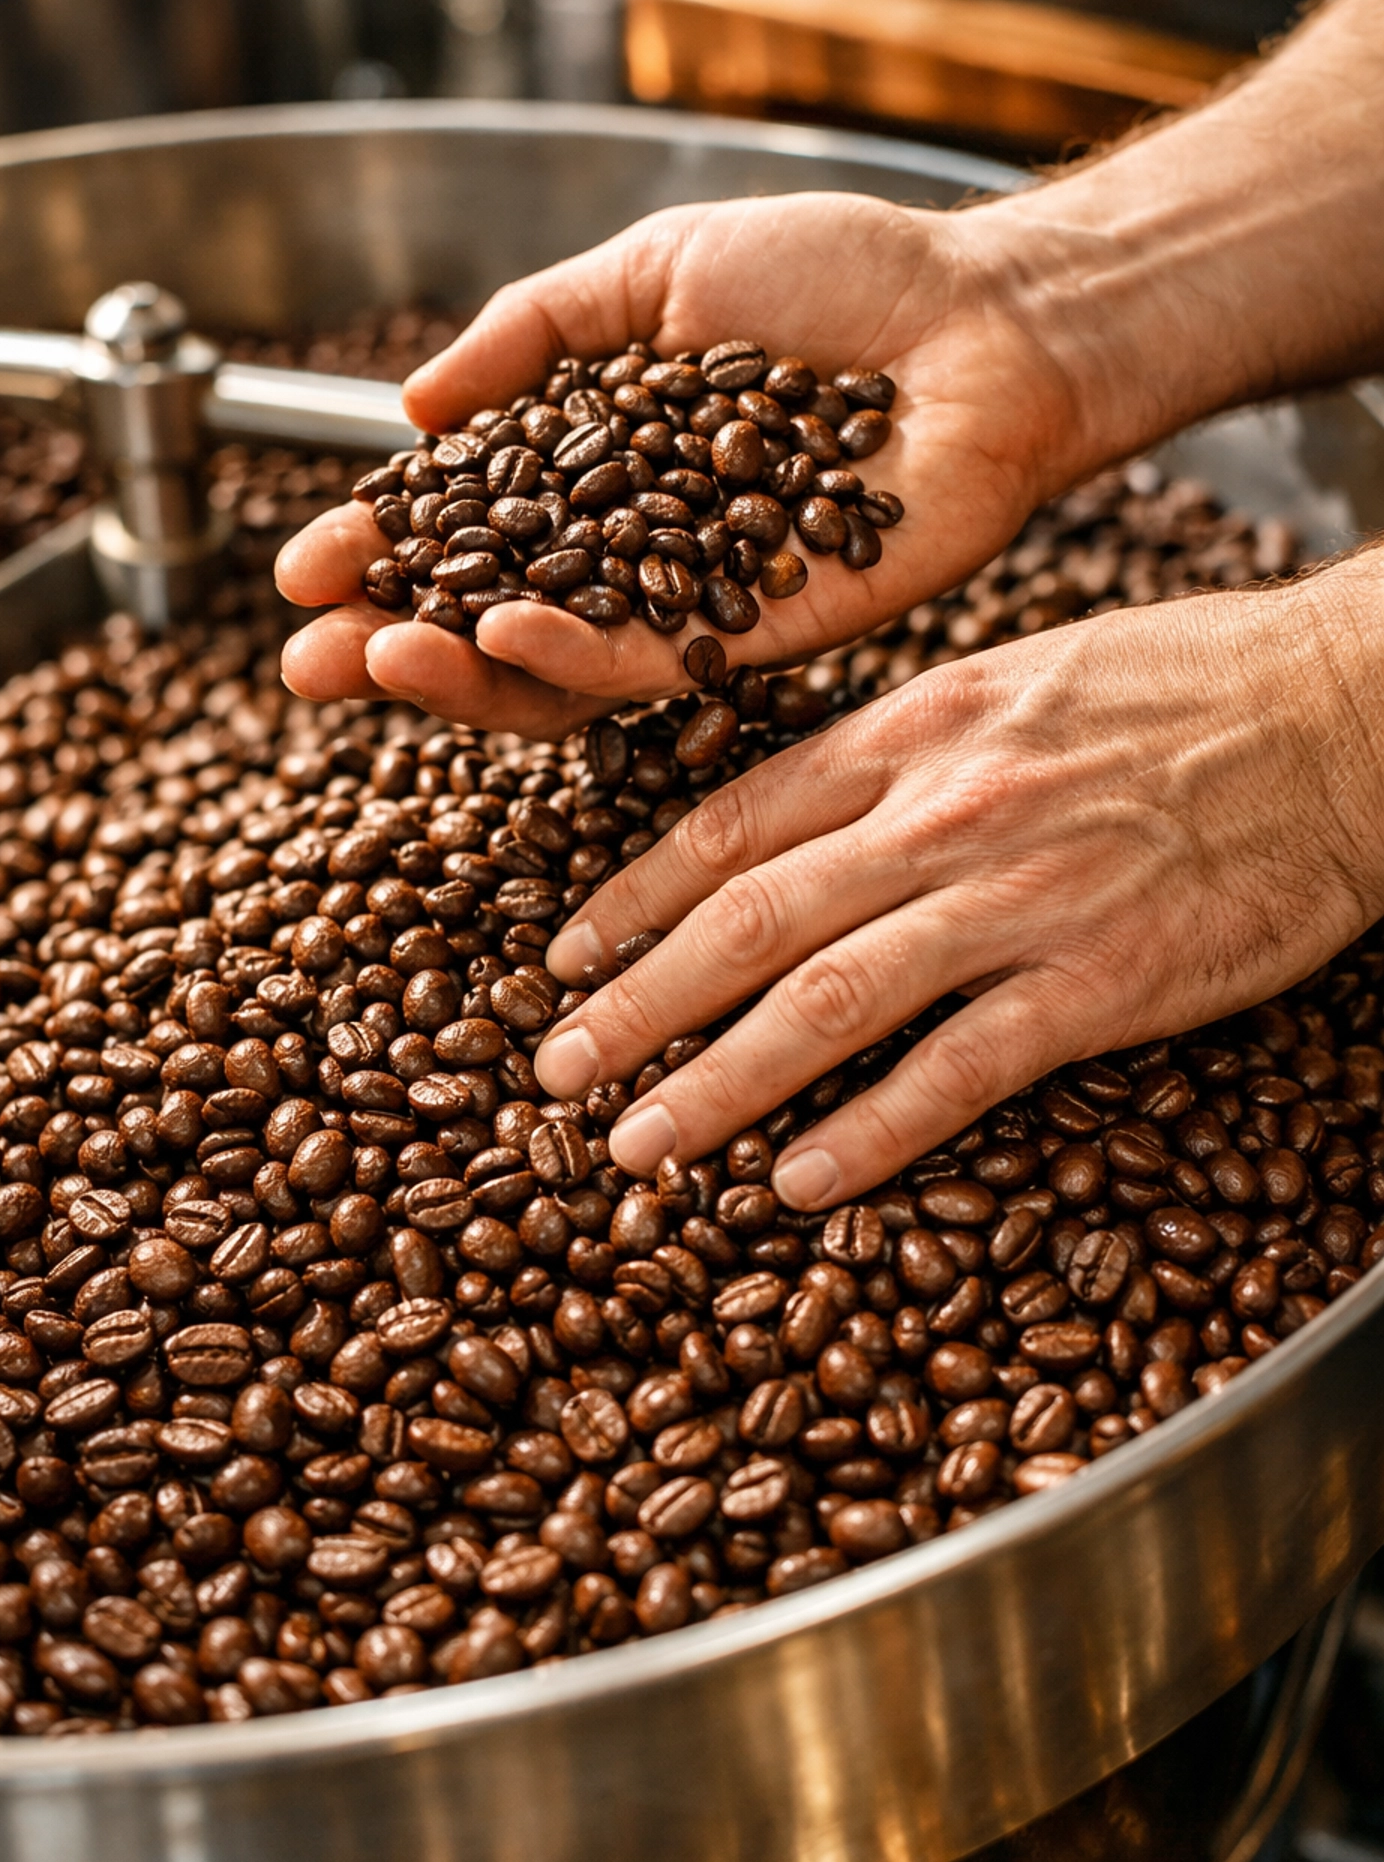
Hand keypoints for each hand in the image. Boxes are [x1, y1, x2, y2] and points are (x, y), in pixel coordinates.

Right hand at [276, 192, 1092, 732]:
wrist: (987, 316)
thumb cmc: (845, 279)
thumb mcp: (656, 272)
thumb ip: (533, 333)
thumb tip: (412, 407)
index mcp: (603, 473)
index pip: (467, 532)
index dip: (381, 555)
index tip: (302, 567)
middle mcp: (640, 551)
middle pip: (492, 622)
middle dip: (391, 643)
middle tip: (309, 656)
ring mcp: (698, 602)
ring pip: (557, 670)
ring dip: (460, 669)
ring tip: (381, 653)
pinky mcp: (766, 634)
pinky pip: (651, 665)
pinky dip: (568, 655)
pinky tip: (496, 636)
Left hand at [529, 559, 1383, 1207]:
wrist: (1340, 707)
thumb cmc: (1183, 684)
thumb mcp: (1013, 678)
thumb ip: (902, 749)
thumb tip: (803, 806)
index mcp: (913, 729)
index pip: (732, 821)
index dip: (636, 897)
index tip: (569, 956)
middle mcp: (942, 810)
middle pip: (749, 917)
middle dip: (637, 1003)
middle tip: (556, 1073)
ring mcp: (1019, 895)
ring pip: (828, 999)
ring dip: (718, 1080)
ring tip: (639, 1146)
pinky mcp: (1102, 980)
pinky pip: (960, 1069)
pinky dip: (872, 1132)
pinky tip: (802, 1182)